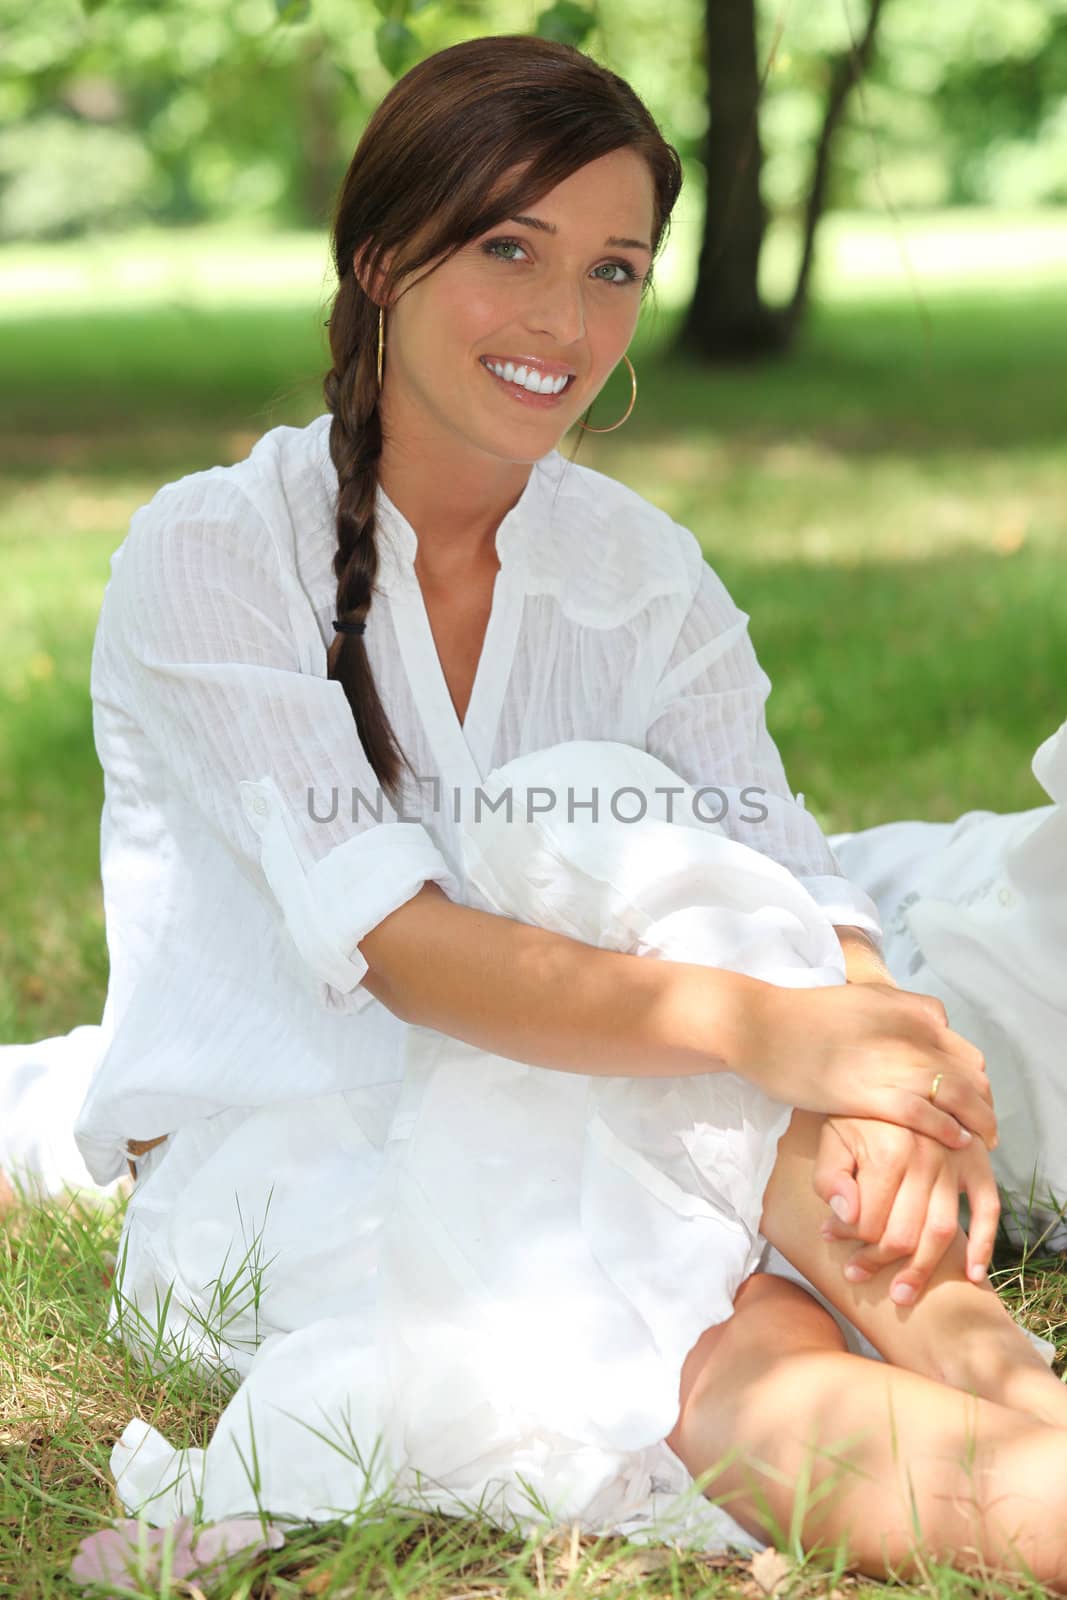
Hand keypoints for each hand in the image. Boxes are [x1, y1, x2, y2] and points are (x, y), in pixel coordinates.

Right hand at [739, 978, 997, 1151]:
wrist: (759, 1027)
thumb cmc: (803, 1016)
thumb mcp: (862, 999)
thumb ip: (900, 1011)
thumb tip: (932, 1025)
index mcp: (906, 1009)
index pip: (963, 1049)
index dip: (975, 1077)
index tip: (973, 1096)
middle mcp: (907, 1033)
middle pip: (969, 1073)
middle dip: (982, 1101)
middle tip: (982, 1123)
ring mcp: (892, 1063)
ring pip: (957, 1096)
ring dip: (978, 1120)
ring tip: (982, 1140)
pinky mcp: (871, 1094)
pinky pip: (926, 1115)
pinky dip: (949, 1130)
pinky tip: (957, 1142)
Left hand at [811, 1114, 999, 1303]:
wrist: (894, 1075)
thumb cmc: (858, 1112)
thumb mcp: (832, 1135)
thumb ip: (830, 1176)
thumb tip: (843, 1217)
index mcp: (888, 1152)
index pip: (869, 1218)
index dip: (847, 1236)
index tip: (830, 1239)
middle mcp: (926, 1160)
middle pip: (903, 1232)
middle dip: (878, 1261)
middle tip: (856, 1274)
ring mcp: (956, 1164)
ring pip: (941, 1231)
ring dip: (922, 1269)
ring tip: (902, 1294)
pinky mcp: (977, 1165)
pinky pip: (987, 1210)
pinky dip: (982, 1244)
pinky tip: (970, 1274)